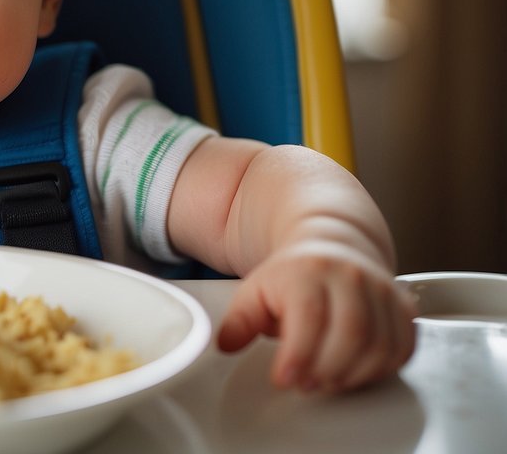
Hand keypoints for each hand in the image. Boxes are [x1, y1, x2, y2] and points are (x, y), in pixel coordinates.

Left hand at [216, 240, 416, 392]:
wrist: (331, 244)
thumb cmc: (292, 275)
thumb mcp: (255, 291)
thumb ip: (239, 320)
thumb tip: (226, 344)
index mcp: (308, 271)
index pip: (310, 316)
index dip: (299, 354)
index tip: (284, 378)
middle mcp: (351, 277)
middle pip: (352, 334)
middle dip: (328, 370)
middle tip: (306, 383)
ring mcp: (382, 291)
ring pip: (381, 345)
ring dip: (354, 375)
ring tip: (327, 379)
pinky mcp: (403, 307)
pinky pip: (403, 347)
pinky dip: (381, 369)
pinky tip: (355, 372)